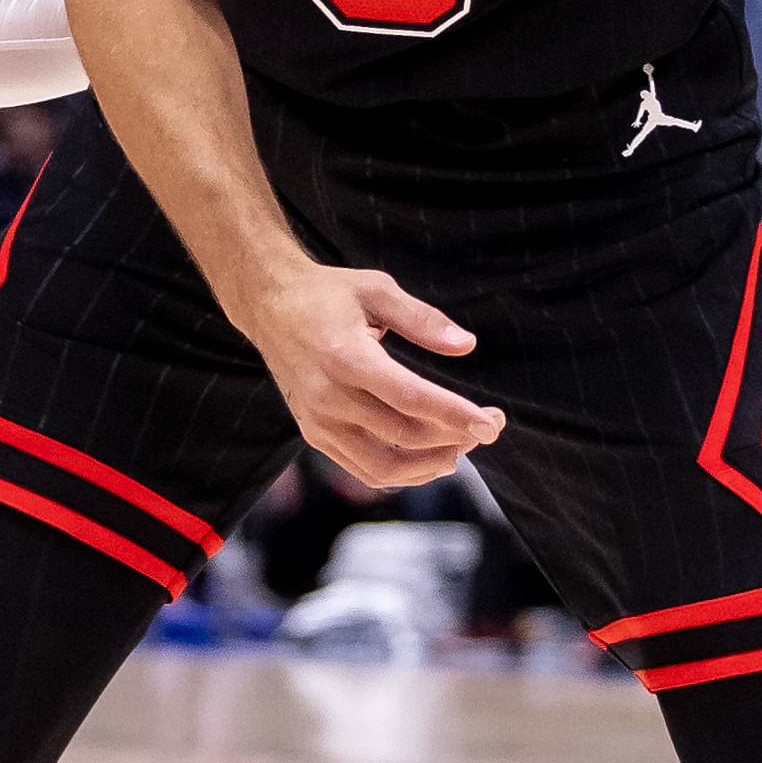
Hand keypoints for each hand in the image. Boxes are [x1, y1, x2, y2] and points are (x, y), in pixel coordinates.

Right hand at [234, 260, 499, 490]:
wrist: (270, 306)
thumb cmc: (329, 294)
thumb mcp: (376, 289)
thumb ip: (422, 318)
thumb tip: (466, 345)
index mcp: (344, 356)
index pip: (409, 398)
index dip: (454, 414)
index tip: (491, 422)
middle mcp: (328, 396)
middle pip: (404, 436)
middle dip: (456, 437)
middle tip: (490, 425)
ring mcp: (318, 421)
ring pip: (385, 466)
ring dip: (433, 463)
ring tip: (464, 445)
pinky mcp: (314, 435)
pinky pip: (365, 469)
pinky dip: (404, 474)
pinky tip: (433, 460)